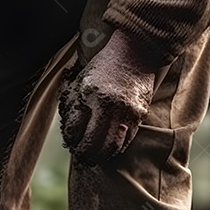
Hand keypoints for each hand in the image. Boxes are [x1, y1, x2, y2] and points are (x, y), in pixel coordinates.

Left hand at [59, 30, 157, 164]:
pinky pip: (127, 140)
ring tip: (95, 156)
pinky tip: (110, 148)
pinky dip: (117, 148)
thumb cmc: (105, 67)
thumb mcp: (83, 81)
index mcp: (90, 94)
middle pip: (93, 142)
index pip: (75, 128)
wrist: (135, 53)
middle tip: (82, 156)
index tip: (71, 140)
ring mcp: (126, 111)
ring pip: (111, 146)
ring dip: (101, 155)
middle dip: (85, 153)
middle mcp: (109, 105)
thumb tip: (70, 132)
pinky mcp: (139, 115)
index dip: (71, 138)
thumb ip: (75, 104)